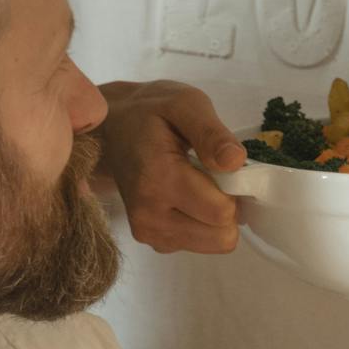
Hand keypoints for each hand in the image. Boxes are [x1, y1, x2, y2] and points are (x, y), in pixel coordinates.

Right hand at [97, 80, 244, 257]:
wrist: (112, 129)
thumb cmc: (151, 113)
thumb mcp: (185, 104)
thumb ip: (211, 132)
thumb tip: (235, 161)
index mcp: (158, 179)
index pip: (221, 212)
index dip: (236, 188)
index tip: (223, 165)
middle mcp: (149, 215)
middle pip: (220, 236)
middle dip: (228, 206)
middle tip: (214, 175)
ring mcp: (148, 231)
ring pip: (212, 245)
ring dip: (215, 217)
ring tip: (199, 184)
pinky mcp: (151, 240)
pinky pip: (198, 244)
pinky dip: (201, 223)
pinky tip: (188, 197)